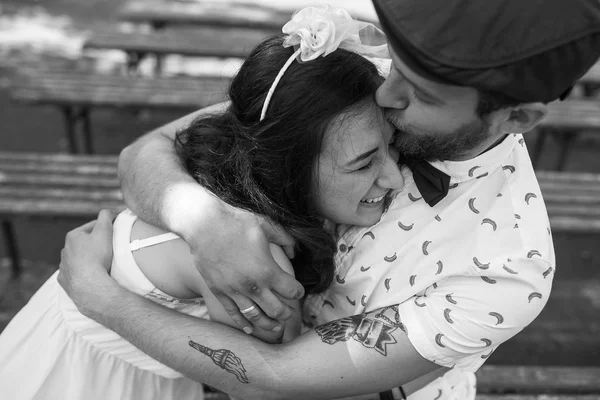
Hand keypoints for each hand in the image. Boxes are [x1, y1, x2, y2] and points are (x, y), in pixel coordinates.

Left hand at [57, 210, 116, 317]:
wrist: (89, 285)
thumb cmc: (97, 256)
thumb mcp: (105, 230)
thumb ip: (106, 216)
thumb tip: (108, 210)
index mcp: (73, 236)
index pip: (91, 226)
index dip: (104, 227)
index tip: (114, 231)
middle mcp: (65, 250)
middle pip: (83, 243)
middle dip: (94, 244)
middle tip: (110, 248)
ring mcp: (64, 267)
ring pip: (77, 259)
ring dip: (87, 259)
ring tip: (101, 263)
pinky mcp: (65, 281)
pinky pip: (74, 274)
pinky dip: (81, 273)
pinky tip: (90, 275)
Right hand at [185, 199, 304, 334]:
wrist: (203, 224)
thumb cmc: (237, 222)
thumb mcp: (267, 225)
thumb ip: (286, 239)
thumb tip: (294, 251)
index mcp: (268, 271)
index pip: (292, 291)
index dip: (299, 292)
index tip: (298, 291)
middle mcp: (253, 286)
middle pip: (277, 310)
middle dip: (287, 313)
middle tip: (290, 313)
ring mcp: (235, 291)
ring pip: (256, 317)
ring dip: (268, 324)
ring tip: (276, 328)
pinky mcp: (219, 292)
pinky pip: (233, 314)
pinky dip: (243, 324)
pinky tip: (250, 330)